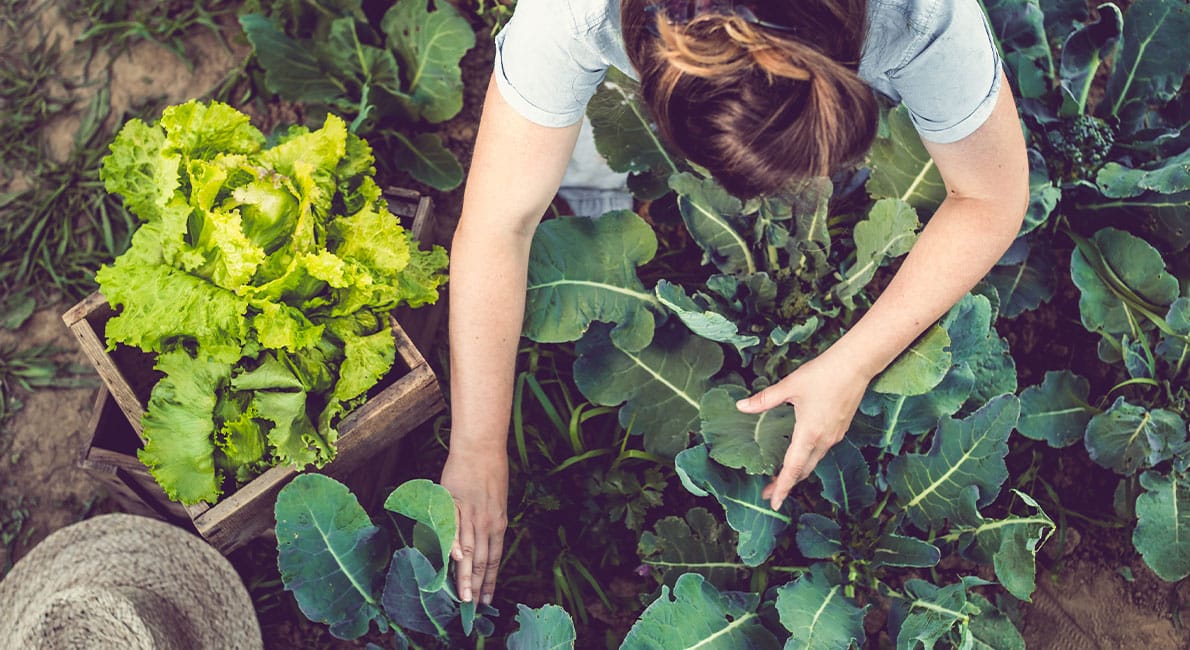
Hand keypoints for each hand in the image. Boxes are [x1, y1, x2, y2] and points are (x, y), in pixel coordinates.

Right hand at [440, 447, 507, 605]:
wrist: (480, 446)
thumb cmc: (489, 471)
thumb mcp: (497, 500)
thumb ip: (491, 522)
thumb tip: (485, 543)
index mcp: (498, 522)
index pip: (495, 558)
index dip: (491, 580)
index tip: (487, 599)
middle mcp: (487, 522)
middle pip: (482, 560)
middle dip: (477, 586)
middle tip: (473, 607)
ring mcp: (471, 513)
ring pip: (468, 550)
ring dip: (465, 575)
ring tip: (462, 596)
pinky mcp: (455, 503)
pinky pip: (452, 528)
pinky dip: (453, 544)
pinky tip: (453, 561)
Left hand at [735, 349, 871, 509]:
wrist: (856, 365)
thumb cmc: (823, 374)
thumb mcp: (790, 386)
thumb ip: (764, 399)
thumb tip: (740, 406)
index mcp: (809, 433)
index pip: (793, 469)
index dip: (782, 487)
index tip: (773, 502)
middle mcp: (824, 440)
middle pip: (803, 470)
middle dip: (786, 484)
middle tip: (769, 493)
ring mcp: (834, 436)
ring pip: (813, 461)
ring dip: (797, 471)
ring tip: (781, 476)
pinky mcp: (840, 429)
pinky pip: (822, 451)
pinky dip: (808, 459)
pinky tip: (800, 453)